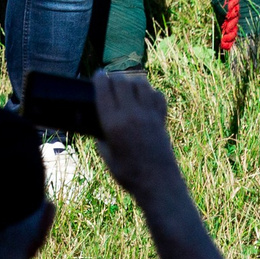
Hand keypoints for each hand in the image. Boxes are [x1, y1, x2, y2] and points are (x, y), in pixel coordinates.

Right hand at [89, 69, 186, 201]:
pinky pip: (157, 96)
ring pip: (141, 84)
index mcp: (113, 124)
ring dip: (132, 82)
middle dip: (114, 78)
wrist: (158, 183)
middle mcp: (131, 114)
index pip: (104, 90)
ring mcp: (148, 115)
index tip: (98, 75)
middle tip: (111, 81)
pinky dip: (151, 93)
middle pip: (121, 81)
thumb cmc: (129, 175)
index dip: (99, 78)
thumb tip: (98, 130)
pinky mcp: (161, 119)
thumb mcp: (107, 158)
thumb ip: (101, 140)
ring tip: (128, 88)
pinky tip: (146, 99)